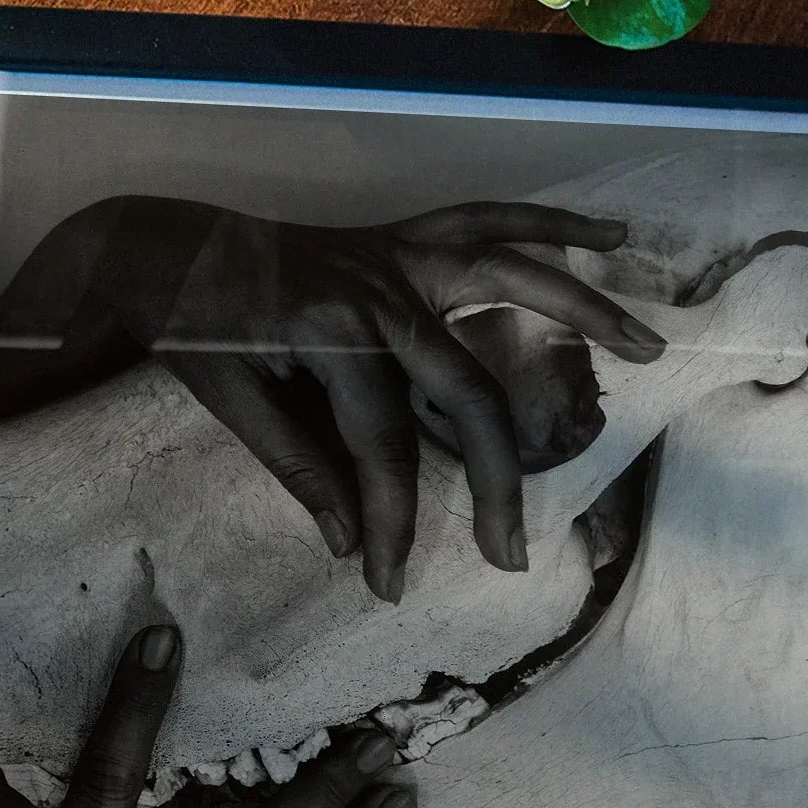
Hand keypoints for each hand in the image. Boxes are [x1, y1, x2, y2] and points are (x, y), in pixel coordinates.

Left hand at [0, 198, 658, 599]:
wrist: (158, 249)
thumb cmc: (188, 330)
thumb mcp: (234, 405)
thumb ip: (303, 469)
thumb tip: (355, 544)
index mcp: (330, 336)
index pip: (382, 450)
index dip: (389, 523)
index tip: (387, 585)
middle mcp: (380, 291)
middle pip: (466, 389)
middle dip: (496, 477)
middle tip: (512, 552)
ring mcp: (398, 257)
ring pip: (511, 277)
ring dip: (584, 308)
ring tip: (648, 345)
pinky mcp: (401, 242)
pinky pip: (487, 222)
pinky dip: (548, 224)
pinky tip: (609, 240)